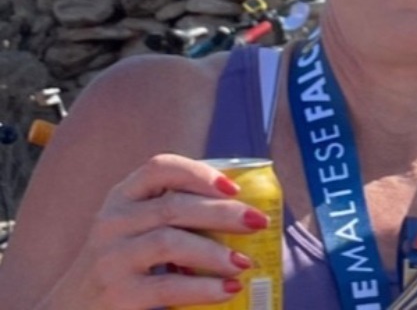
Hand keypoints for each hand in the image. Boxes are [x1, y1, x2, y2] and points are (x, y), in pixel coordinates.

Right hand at [47, 154, 267, 309]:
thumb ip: (179, 215)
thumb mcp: (141, 229)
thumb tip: (248, 212)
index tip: (235, 186)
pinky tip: (228, 289)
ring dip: (214, 252)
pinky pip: (167, 285)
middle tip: (259, 223)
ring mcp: (110, 258)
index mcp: (123, 197)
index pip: (159, 168)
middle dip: (223, 213)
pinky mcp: (117, 294)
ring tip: (245, 263)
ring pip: (169, 243)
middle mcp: (112, 222)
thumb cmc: (126, 265)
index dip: (199, 173)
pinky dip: (203, 287)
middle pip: (173, 206)